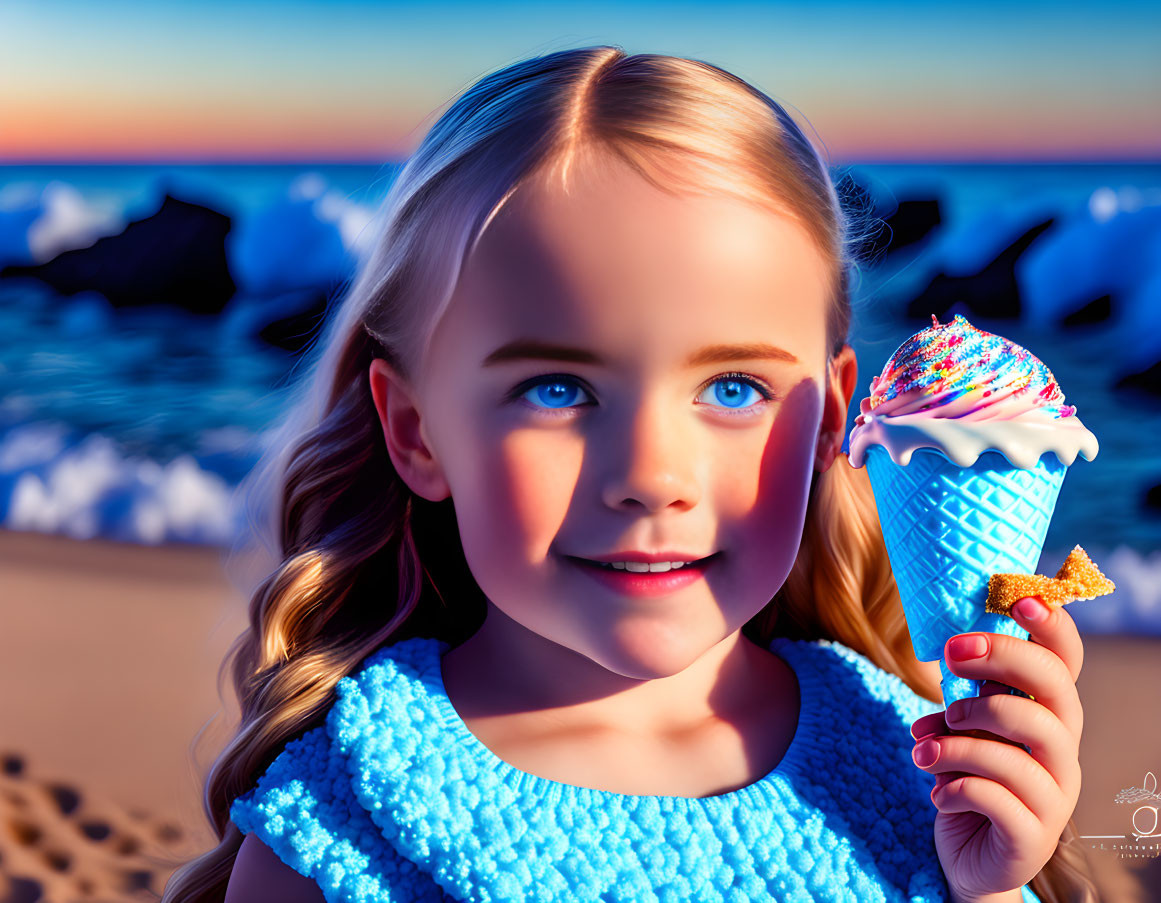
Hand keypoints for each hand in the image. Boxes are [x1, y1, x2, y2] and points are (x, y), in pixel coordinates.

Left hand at [908, 596, 1083, 902]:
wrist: (971, 856)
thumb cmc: (969, 778)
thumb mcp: (964, 727)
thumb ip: (964, 691)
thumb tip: (952, 647)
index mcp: (1046, 714)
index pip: (1065, 662)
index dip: (1051, 627)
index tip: (1016, 599)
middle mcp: (1061, 750)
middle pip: (1053, 691)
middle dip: (998, 662)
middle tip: (950, 657)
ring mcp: (1054, 794)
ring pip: (1017, 747)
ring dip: (958, 740)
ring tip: (922, 747)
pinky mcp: (1032, 835)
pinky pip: (995, 797)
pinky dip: (954, 786)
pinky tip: (935, 790)